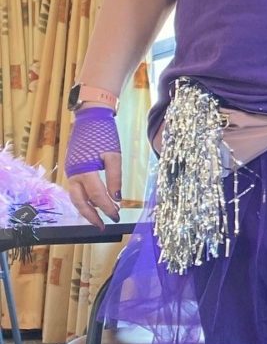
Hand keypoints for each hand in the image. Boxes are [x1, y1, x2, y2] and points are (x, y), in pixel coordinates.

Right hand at [64, 107, 122, 228]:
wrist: (89, 117)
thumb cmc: (104, 134)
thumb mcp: (113, 154)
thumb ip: (115, 177)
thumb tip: (117, 198)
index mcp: (84, 170)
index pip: (97, 196)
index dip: (107, 208)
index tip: (117, 216)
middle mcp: (73, 173)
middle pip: (79, 201)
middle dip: (91, 216)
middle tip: (102, 227)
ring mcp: (71, 171)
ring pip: (75, 197)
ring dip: (86, 209)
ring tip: (97, 218)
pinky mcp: (72, 168)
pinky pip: (75, 189)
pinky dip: (83, 199)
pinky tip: (93, 203)